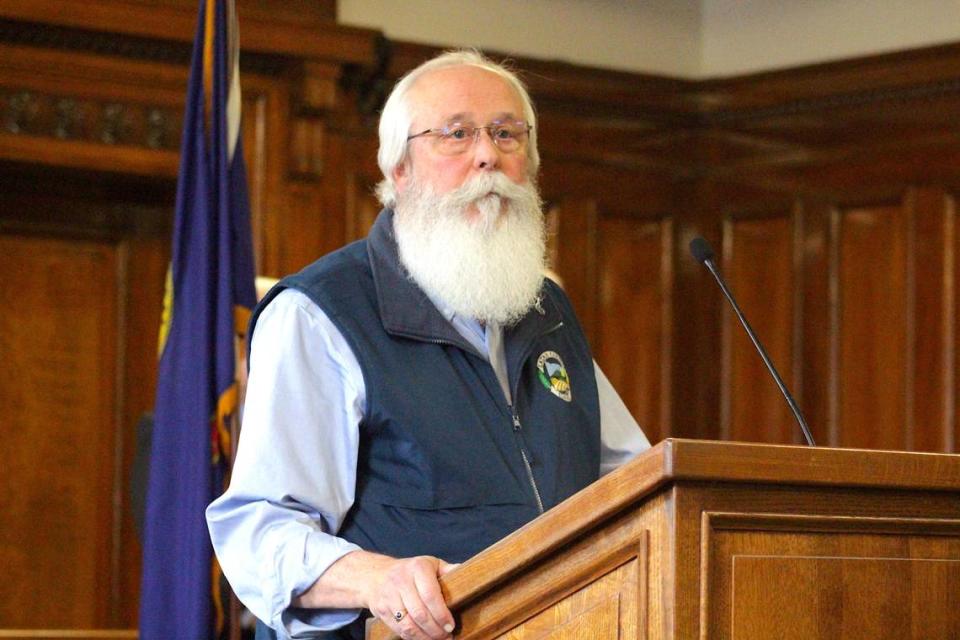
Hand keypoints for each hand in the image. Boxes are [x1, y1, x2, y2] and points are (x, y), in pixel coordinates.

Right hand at [292, 550, 457, 639]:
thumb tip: (468, 574)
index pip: (430, 595)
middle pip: (420, 613)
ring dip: (425, 637)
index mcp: (417, 568)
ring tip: (437, 639)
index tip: (451, 626)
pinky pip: (399, 630)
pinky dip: (413, 638)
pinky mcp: (381, 610)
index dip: (442, 614)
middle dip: (435, 630)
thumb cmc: (411, 570)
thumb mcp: (430, 564)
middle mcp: (401, 580)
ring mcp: (388, 596)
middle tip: (447, 636)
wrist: (376, 575)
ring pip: (408, 624)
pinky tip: (424, 638)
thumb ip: (448, 571)